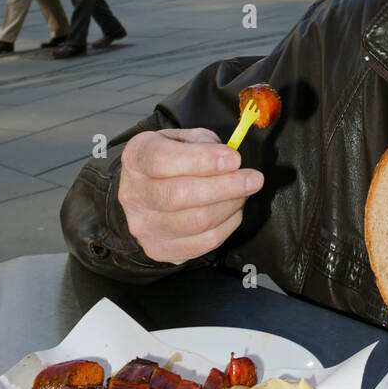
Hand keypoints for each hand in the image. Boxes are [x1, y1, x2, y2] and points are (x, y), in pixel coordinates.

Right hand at [118, 127, 263, 264]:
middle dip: (225, 187)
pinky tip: (233, 210)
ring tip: (244, 192)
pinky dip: (227, 226)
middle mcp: (133, 194)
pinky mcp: (160, 250)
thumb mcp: (182, 138)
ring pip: (196, 222)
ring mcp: (144, 227)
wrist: (149, 190)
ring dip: (231, 206)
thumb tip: (229, 159)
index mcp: (137, 157)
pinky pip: (203, 243)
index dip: (202, 161)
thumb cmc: (171, 160)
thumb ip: (203, 143)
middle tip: (254, 178)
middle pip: (179, 196)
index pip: (162, 161)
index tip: (234, 159)